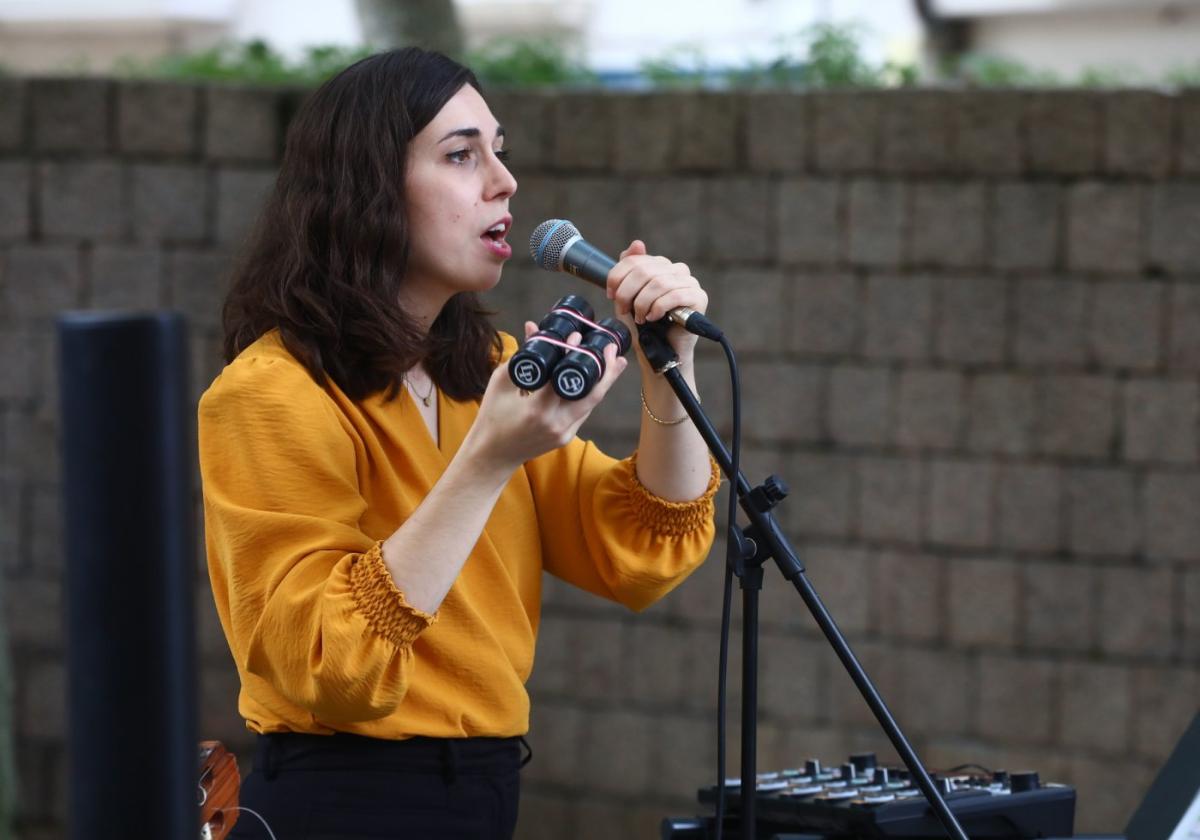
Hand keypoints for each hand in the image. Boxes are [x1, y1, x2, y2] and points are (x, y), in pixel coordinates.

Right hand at [464, 325, 628, 470]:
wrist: (494, 455)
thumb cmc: (493, 417)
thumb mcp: (501, 382)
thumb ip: (522, 355)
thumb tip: (534, 327)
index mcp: (537, 409)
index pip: (563, 378)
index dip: (574, 356)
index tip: (579, 336)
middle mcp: (556, 423)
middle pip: (592, 395)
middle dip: (607, 371)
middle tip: (613, 349)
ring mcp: (564, 432)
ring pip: (592, 404)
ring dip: (605, 382)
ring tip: (616, 361)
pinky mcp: (567, 436)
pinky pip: (584, 412)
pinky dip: (591, 394)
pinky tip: (599, 380)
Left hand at [606, 240, 707, 367]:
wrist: (660, 353)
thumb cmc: (645, 326)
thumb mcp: (629, 298)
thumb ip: (629, 271)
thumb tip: (637, 243)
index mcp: (660, 266)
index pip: (635, 260)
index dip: (618, 277)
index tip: (611, 295)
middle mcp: (677, 270)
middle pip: (645, 270)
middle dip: (628, 293)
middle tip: (624, 310)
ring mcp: (690, 283)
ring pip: (659, 283)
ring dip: (643, 303)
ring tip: (641, 318)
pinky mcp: (699, 298)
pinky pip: (675, 294)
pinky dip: (659, 307)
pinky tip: (654, 317)